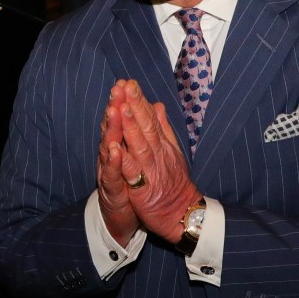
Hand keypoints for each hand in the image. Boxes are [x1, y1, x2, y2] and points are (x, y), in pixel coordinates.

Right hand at [97, 87, 139, 245]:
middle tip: (117, 88)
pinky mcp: (110, 190)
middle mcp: (112, 155)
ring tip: (113, 111)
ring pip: (108, 147)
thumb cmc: (136, 185)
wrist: (126, 218)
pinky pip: (111, 174)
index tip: (127, 82)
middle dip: (115, 107)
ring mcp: (109, 171)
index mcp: (122, 145)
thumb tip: (155, 106)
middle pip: (112, 128)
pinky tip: (113, 149)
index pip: (122, 119)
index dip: (124, 101)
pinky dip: (112, 162)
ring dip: (110, 129)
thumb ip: (145, 130)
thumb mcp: (141, 156)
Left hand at [113, 79, 201, 243]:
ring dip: (131, 126)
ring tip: (122, 107)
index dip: (140, 100)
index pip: (150, 118)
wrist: (182, 214)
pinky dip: (124, 160)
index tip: (130, 82)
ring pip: (139, 145)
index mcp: (162, 145)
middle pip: (146, 127)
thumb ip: (163, 128)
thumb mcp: (172, 152)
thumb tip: (157, 105)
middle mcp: (158, 154)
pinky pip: (133, 173)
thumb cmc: (174, 183)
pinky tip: (116, 147)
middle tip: (125, 86)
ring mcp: (151, 170)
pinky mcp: (143, 189)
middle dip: (135, 105)